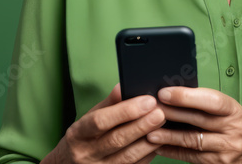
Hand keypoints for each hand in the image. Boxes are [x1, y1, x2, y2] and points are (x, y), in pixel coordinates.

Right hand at [43, 83, 165, 163]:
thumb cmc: (83, 138)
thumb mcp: (87, 119)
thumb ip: (108, 104)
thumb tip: (123, 86)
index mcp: (78, 134)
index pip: (100, 121)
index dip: (126, 111)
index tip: (148, 101)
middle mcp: (86, 154)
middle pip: (116, 140)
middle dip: (141, 125)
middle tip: (161, 113)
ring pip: (128, 157)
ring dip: (148, 141)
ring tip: (163, 126)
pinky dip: (147, 155)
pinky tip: (158, 142)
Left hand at [145, 87, 241, 163]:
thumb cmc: (233, 127)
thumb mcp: (227, 112)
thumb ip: (204, 104)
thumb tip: (173, 94)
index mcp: (233, 110)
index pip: (211, 100)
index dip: (186, 96)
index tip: (165, 92)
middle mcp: (232, 129)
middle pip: (198, 120)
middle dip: (171, 113)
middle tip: (150, 109)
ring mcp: (226, 148)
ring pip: (192, 140)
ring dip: (168, 135)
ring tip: (150, 131)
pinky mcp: (217, 163)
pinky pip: (190, 156)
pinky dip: (172, 151)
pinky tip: (159, 146)